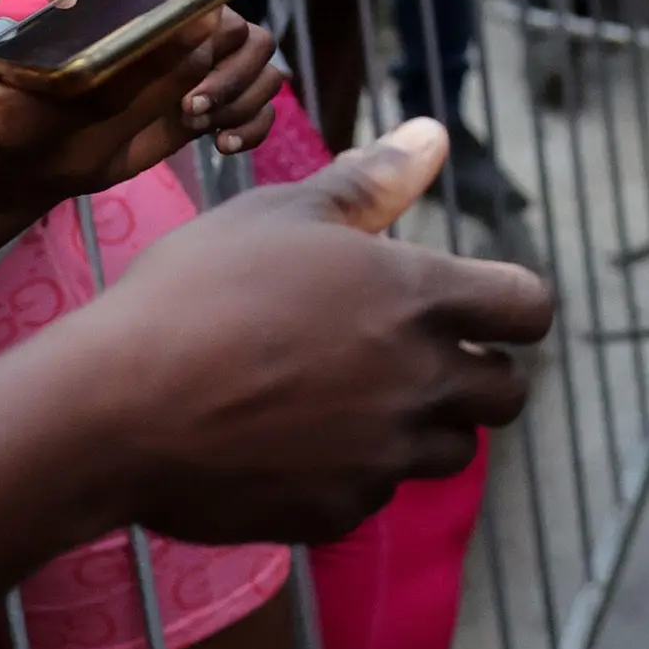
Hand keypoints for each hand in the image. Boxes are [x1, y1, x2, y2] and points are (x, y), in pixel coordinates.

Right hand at [0, 0, 289, 236]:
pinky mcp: (102, 174)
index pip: (138, 62)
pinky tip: (167, 31)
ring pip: (184, 107)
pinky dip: (180, 79)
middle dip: (191, 14)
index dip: (173, 3)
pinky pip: (167, 127)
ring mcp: (98, 172)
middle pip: (177, 82)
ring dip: (192, 46)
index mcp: (39, 121)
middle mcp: (83, 155)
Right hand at [77, 118, 551, 545]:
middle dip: (480, 374)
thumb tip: (435, 135)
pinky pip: (376, 494)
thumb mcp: (282, 215)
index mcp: (417, 298)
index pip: (530, 307)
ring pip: (450, 452)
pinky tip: (294, 441)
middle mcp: (419, 383)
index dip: (514, 304)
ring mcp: (383, 457)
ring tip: (351, 397)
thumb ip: (372, 181)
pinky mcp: (340, 512)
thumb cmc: (197, 291)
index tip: (484, 305)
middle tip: (419, 356)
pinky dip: (354, 472)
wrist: (118, 407)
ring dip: (422, 426)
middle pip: (508, 394)